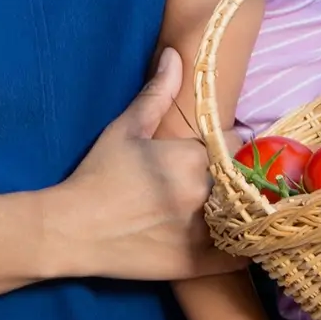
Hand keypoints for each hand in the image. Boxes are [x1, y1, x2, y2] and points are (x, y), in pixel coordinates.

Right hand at [44, 49, 231, 282]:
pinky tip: (225, 236)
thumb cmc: (99, 173)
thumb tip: (174, 54)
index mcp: (192, 158)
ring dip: (237, 209)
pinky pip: (240, 255)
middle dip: (231, 175)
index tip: (213, 148)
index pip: (234, 142)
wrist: (76, 229)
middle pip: (242, 178)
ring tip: (218, 207)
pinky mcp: (201, 265)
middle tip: (211, 178)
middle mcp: (206, 194)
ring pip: (245, 215)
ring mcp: (206, 233)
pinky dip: (239, 245)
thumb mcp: (126, 128)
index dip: (226, 144)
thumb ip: (157, 92)